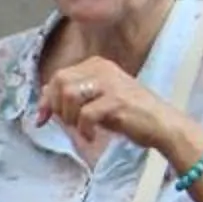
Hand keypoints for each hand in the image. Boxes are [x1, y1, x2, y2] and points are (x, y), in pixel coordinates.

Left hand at [39, 57, 196, 161]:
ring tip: (83, 129)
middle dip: (57, 108)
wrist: (161, 124)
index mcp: (96, 65)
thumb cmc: (128, 113)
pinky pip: (86, 114)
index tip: (41, 119)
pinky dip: (84, 130)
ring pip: (69, 95)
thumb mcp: (98, 98)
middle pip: (60, 82)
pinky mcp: (116, 101)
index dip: (45, 99)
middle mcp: (102, 69)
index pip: (58, 76)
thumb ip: (74, 93)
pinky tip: (92, 136)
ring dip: (70, 118)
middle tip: (70, 124)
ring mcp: (110, 83)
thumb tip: (44, 94)